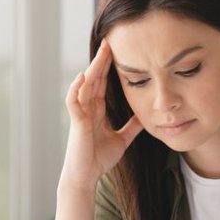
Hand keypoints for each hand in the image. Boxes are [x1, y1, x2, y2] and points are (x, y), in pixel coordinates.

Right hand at [61, 39, 143, 190]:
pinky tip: (82, 76)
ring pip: (85, 86)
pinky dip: (76, 89)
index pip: (103, 84)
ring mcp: (80, 115)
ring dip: (92, 68)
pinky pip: (73, 102)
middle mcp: (87, 109)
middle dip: (102, 61)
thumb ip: (131, 127)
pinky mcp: (76, 124)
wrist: (86, 177)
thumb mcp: (122, 139)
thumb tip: (146, 116)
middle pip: (94, 79)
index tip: (118, 51)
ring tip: (101, 52)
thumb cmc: (99, 159)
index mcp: (97, 111)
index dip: (109, 67)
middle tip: (110, 41)